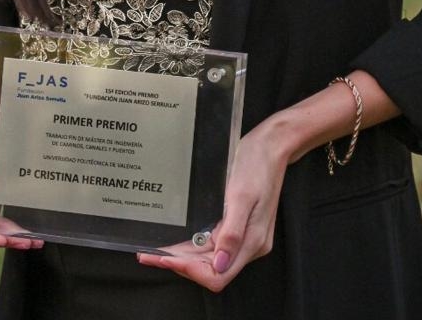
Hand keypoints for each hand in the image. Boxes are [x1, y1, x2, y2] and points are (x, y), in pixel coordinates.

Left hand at [136, 120, 287, 290]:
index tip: (166, 259)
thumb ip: (232, 233)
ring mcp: (244, 235)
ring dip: (184, 257)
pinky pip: (213, 243)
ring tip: (157, 252)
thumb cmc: (258, 165)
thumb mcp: (241, 196)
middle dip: (180, 264)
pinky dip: (194, 245)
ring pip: (210, 257)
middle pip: (211, 269)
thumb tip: (219, 264)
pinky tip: (178, 241)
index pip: (218, 275)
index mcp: (253, 241)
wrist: (271, 145)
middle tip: (150, 257)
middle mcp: (249, 244)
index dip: (190, 270)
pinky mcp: (238, 225)